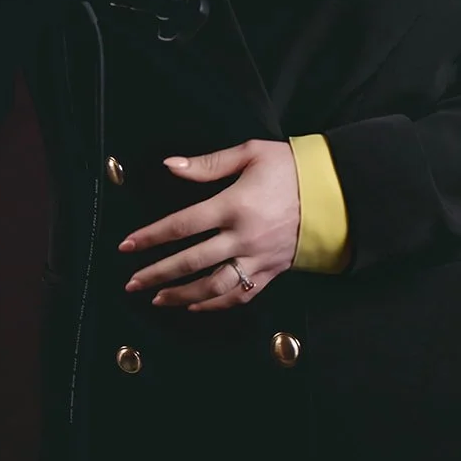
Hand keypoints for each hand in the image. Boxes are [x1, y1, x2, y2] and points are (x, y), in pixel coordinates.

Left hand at [119, 140, 300, 311]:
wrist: (333, 193)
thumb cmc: (289, 168)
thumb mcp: (250, 154)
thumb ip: (207, 164)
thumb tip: (170, 166)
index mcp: (234, 205)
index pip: (182, 225)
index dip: (151, 236)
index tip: (127, 245)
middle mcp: (243, 237)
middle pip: (191, 261)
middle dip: (158, 274)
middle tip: (132, 283)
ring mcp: (257, 258)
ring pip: (213, 286)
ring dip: (182, 296)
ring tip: (157, 300)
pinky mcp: (271, 271)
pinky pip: (240, 295)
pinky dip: (215, 304)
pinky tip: (196, 307)